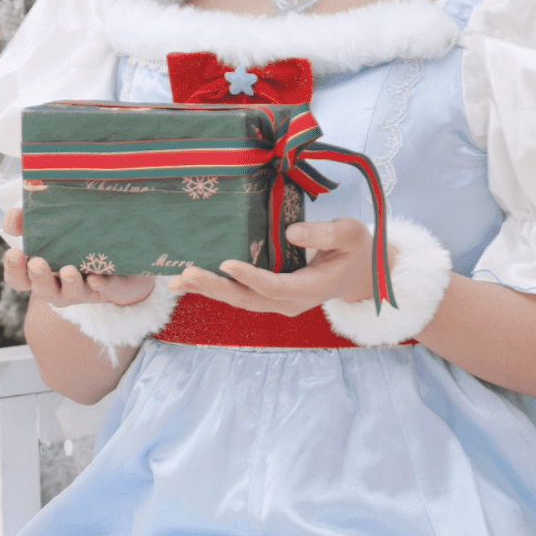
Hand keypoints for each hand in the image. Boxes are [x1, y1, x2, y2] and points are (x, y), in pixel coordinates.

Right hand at [2, 208, 154, 308]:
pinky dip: (99, 285)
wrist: (120, 253)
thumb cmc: (73, 239)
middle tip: (37, 263)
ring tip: (68, 270)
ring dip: (70, 284)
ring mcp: (83, 290)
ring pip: (72, 295)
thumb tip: (12, 219)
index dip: (14, 270)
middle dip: (40, 278)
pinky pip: (103, 289)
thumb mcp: (47, 226)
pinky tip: (96, 278)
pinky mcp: (108, 286)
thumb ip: (24, 220)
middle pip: (44, 291)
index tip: (14, 253)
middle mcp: (59, 286)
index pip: (19, 280)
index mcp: (40, 273)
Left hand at [184, 216, 376, 314]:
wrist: (359, 274)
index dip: (250, 277)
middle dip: (215, 287)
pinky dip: (213, 288)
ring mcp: (277, 303)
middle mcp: (289, 302)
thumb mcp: (351, 235)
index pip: (274, 286)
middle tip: (186, 275)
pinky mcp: (268, 297)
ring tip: (176, 281)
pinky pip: (238, 295)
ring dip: (207, 290)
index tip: (226, 262)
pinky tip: (188, 281)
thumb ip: (325, 234)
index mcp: (310, 289)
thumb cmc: (356, 250)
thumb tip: (292, 232)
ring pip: (238, 300)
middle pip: (247, 299)